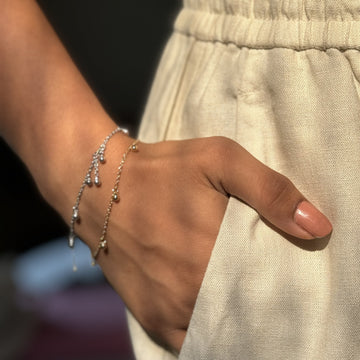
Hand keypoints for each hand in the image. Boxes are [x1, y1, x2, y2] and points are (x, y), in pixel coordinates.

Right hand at [76, 136, 331, 352]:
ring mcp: (170, 311)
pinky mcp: (152, 319)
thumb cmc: (162, 170)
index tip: (278, 261)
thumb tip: (318, 228)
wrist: (101, 188)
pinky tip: (208, 297)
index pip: (273, 284)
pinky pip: (192, 340)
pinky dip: (208, 325)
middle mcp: (192, 292)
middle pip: (247, 308)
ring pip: (222, 326)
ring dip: (233, 310)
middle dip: (257, 293)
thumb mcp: (219, 160)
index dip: (282, 275)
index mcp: (215, 253)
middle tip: (251, 268)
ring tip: (229, 280)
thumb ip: (270, 191)